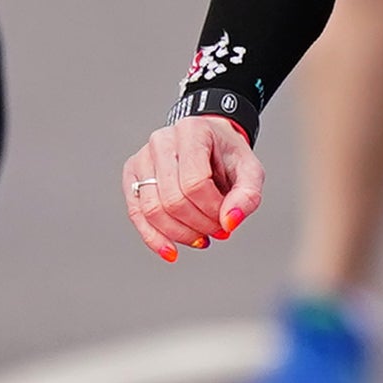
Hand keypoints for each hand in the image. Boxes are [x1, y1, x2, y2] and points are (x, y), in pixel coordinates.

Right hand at [121, 112, 261, 261]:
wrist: (210, 143)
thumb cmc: (228, 156)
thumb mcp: (250, 171)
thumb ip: (248, 195)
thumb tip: (230, 222)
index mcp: (192, 131)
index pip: (195, 183)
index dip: (212, 209)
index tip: (227, 219)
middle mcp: (162, 140)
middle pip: (173, 199)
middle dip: (199, 225)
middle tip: (217, 231)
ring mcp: (143, 156)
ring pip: (152, 209)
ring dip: (180, 234)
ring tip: (201, 238)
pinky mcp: (132, 174)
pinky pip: (136, 212)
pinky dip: (153, 238)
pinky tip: (171, 251)